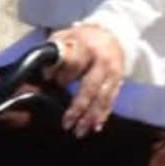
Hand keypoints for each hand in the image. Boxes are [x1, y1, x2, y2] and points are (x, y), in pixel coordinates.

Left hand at [49, 24, 126, 138]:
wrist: (113, 33)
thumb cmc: (83, 38)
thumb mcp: (66, 36)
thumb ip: (54, 52)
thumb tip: (46, 73)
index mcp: (86, 48)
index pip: (74, 64)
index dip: (62, 75)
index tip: (50, 82)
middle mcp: (101, 62)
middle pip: (89, 88)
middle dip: (78, 108)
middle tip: (67, 124)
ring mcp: (112, 73)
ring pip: (102, 98)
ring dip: (90, 117)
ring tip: (80, 131)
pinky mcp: (119, 81)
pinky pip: (111, 100)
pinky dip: (103, 115)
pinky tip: (96, 127)